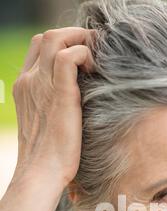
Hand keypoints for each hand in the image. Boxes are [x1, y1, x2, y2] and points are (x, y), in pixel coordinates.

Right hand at [12, 27, 96, 187]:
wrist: (41, 174)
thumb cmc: (49, 158)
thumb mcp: (48, 125)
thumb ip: (56, 107)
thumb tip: (78, 103)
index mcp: (25, 87)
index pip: (38, 49)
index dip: (61, 44)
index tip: (83, 56)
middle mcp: (30, 81)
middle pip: (46, 37)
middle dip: (73, 36)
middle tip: (95, 50)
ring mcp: (42, 85)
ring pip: (55, 38)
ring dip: (80, 40)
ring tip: (97, 57)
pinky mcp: (60, 94)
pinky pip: (69, 56)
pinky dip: (85, 54)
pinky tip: (96, 71)